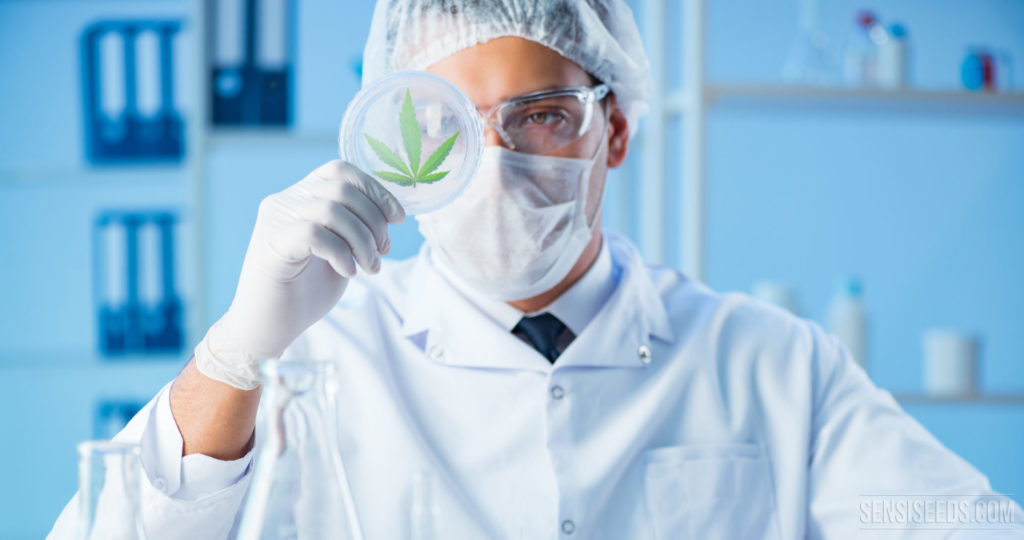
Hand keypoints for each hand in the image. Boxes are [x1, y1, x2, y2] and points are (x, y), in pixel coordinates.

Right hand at [196, 160, 405, 389]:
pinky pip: (315, 234)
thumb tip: (390, 215)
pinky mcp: (272, 245)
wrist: (267, 328)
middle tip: (383, 252)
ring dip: (362, 240)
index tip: (398, 218)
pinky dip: (341, 253)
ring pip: (332, 208)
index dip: (375, 190)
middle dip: (374, 219)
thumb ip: (356, 228)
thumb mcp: (340, 251)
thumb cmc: (304, 292)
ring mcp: (275, 221)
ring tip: (370, 267)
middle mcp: (285, 201)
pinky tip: (347, 272)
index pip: (341, 171)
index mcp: (301, 197)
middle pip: (342, 187)